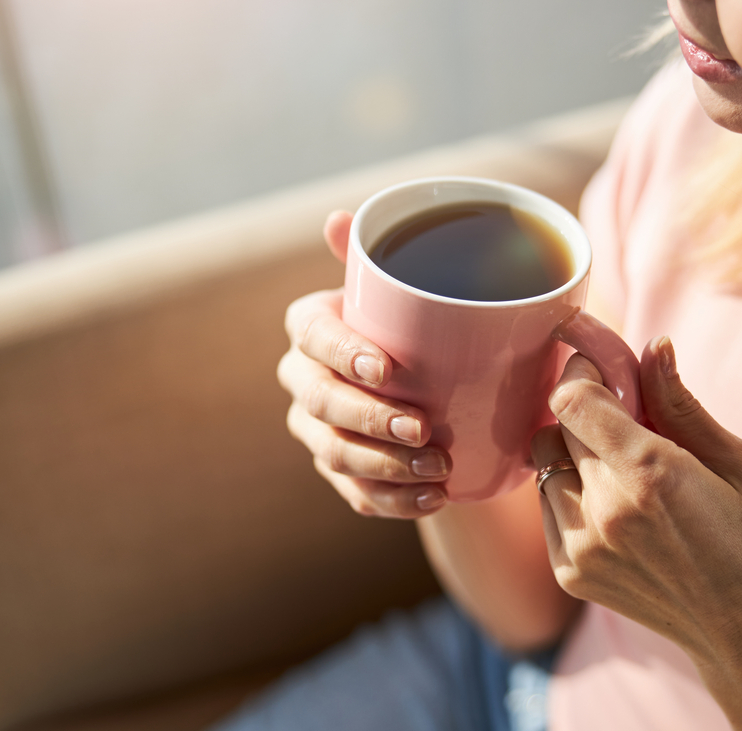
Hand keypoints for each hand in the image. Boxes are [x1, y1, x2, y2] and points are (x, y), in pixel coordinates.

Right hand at [277, 211, 451, 517]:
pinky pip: (356, 492)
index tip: (387, 368)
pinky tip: (433, 497)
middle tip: (423, 430)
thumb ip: (383, 255)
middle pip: (320, 403)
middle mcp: (303, 378)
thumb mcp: (410, 288)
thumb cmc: (419, 324)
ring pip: (334, 454)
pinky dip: (394, 500)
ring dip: (386, 466)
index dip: (343, 354)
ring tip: (438, 470)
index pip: (313, 336)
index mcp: (311, 326)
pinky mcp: (339, 471)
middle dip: (369, 420)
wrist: (436, 382)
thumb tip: (339, 220)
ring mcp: (316, 429)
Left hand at [531, 331, 741, 694]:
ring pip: (544, 468)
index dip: (583, 374)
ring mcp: (582, 546)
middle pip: (556, 429)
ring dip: (574, 454)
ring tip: (622, 469)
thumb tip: (651, 348)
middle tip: (624, 417)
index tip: (604, 369)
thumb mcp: (739, 465)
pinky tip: (615, 506)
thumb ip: (681, 405)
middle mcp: (604, 510)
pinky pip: (547, 508)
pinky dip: (570, 494)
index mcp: (650, 474)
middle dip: (585, 412)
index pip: (573, 400)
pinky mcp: (569, 572)